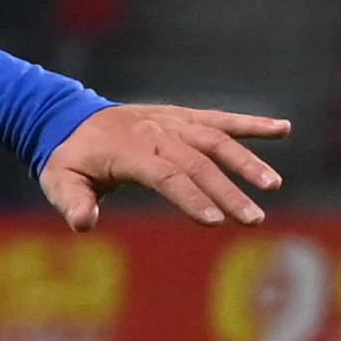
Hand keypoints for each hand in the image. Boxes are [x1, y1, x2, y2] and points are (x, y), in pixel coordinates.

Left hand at [40, 102, 287, 230]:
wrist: (68, 118)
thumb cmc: (68, 159)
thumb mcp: (58, 180)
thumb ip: (72, 202)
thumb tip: (83, 223)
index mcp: (127, 150)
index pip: (165, 175)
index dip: (190, 197)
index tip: (214, 221)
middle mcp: (155, 132)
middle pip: (197, 163)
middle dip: (227, 192)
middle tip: (253, 219)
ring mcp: (173, 122)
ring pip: (216, 140)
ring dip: (247, 162)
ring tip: (272, 185)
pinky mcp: (185, 117)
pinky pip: (221, 119)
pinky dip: (251, 124)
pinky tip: (283, 129)